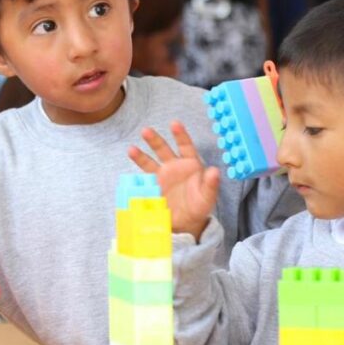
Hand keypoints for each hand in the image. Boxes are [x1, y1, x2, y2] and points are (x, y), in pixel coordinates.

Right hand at [127, 121, 219, 239]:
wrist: (187, 220)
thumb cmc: (200, 205)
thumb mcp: (208, 197)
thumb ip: (211, 184)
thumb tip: (215, 171)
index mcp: (190, 164)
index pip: (185, 146)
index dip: (180, 135)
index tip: (174, 124)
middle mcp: (174, 166)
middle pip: (163, 149)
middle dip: (155, 140)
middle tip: (146, 131)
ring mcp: (162, 175)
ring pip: (150, 162)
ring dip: (141, 155)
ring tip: (131, 150)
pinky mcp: (154, 187)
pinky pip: (144, 179)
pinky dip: (136, 178)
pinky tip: (128, 177)